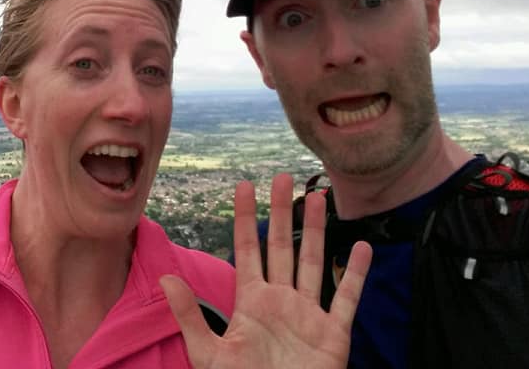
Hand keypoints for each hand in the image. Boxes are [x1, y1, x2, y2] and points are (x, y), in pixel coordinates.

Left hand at [161, 173, 371, 368]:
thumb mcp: (209, 352)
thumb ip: (190, 315)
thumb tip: (166, 279)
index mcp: (251, 302)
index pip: (247, 249)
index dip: (245, 218)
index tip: (244, 186)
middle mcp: (281, 301)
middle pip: (281, 246)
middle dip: (281, 212)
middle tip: (283, 177)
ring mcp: (308, 315)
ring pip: (314, 262)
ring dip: (316, 231)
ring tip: (317, 197)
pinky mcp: (333, 334)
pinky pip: (347, 298)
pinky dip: (355, 274)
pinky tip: (362, 248)